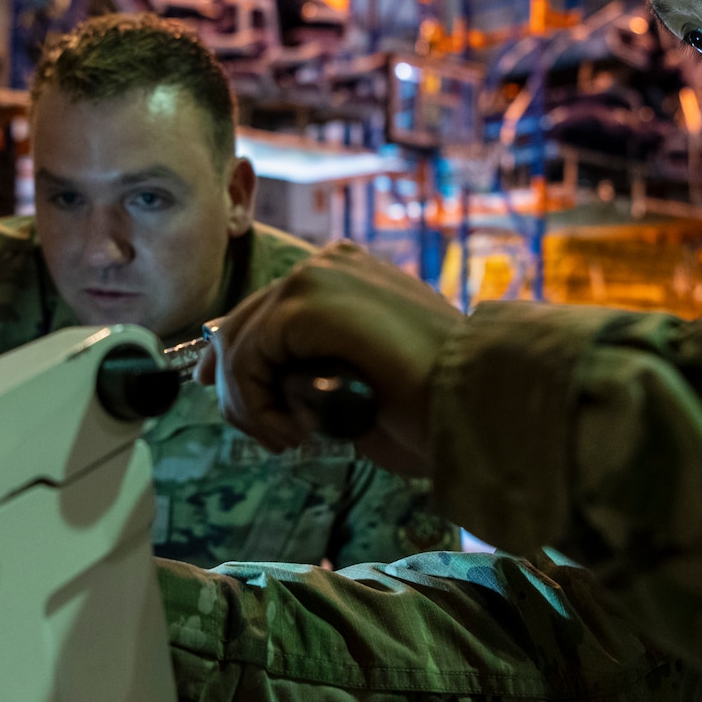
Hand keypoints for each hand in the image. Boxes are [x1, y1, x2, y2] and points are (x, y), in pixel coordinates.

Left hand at [197, 241, 461, 476]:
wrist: (476, 407)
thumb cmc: (430, 408)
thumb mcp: (356, 380)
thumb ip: (309, 366)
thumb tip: (254, 377)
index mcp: (349, 274)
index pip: (267, 310)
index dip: (233, 356)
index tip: (224, 394)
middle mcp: (330, 263)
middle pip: (242, 324)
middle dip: (241, 390)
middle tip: (275, 439)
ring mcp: (318, 275)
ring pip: (238, 343)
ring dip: (252, 406)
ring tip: (295, 439)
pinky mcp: (307, 301)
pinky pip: (247, 356)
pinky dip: (258, 404)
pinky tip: (300, 430)